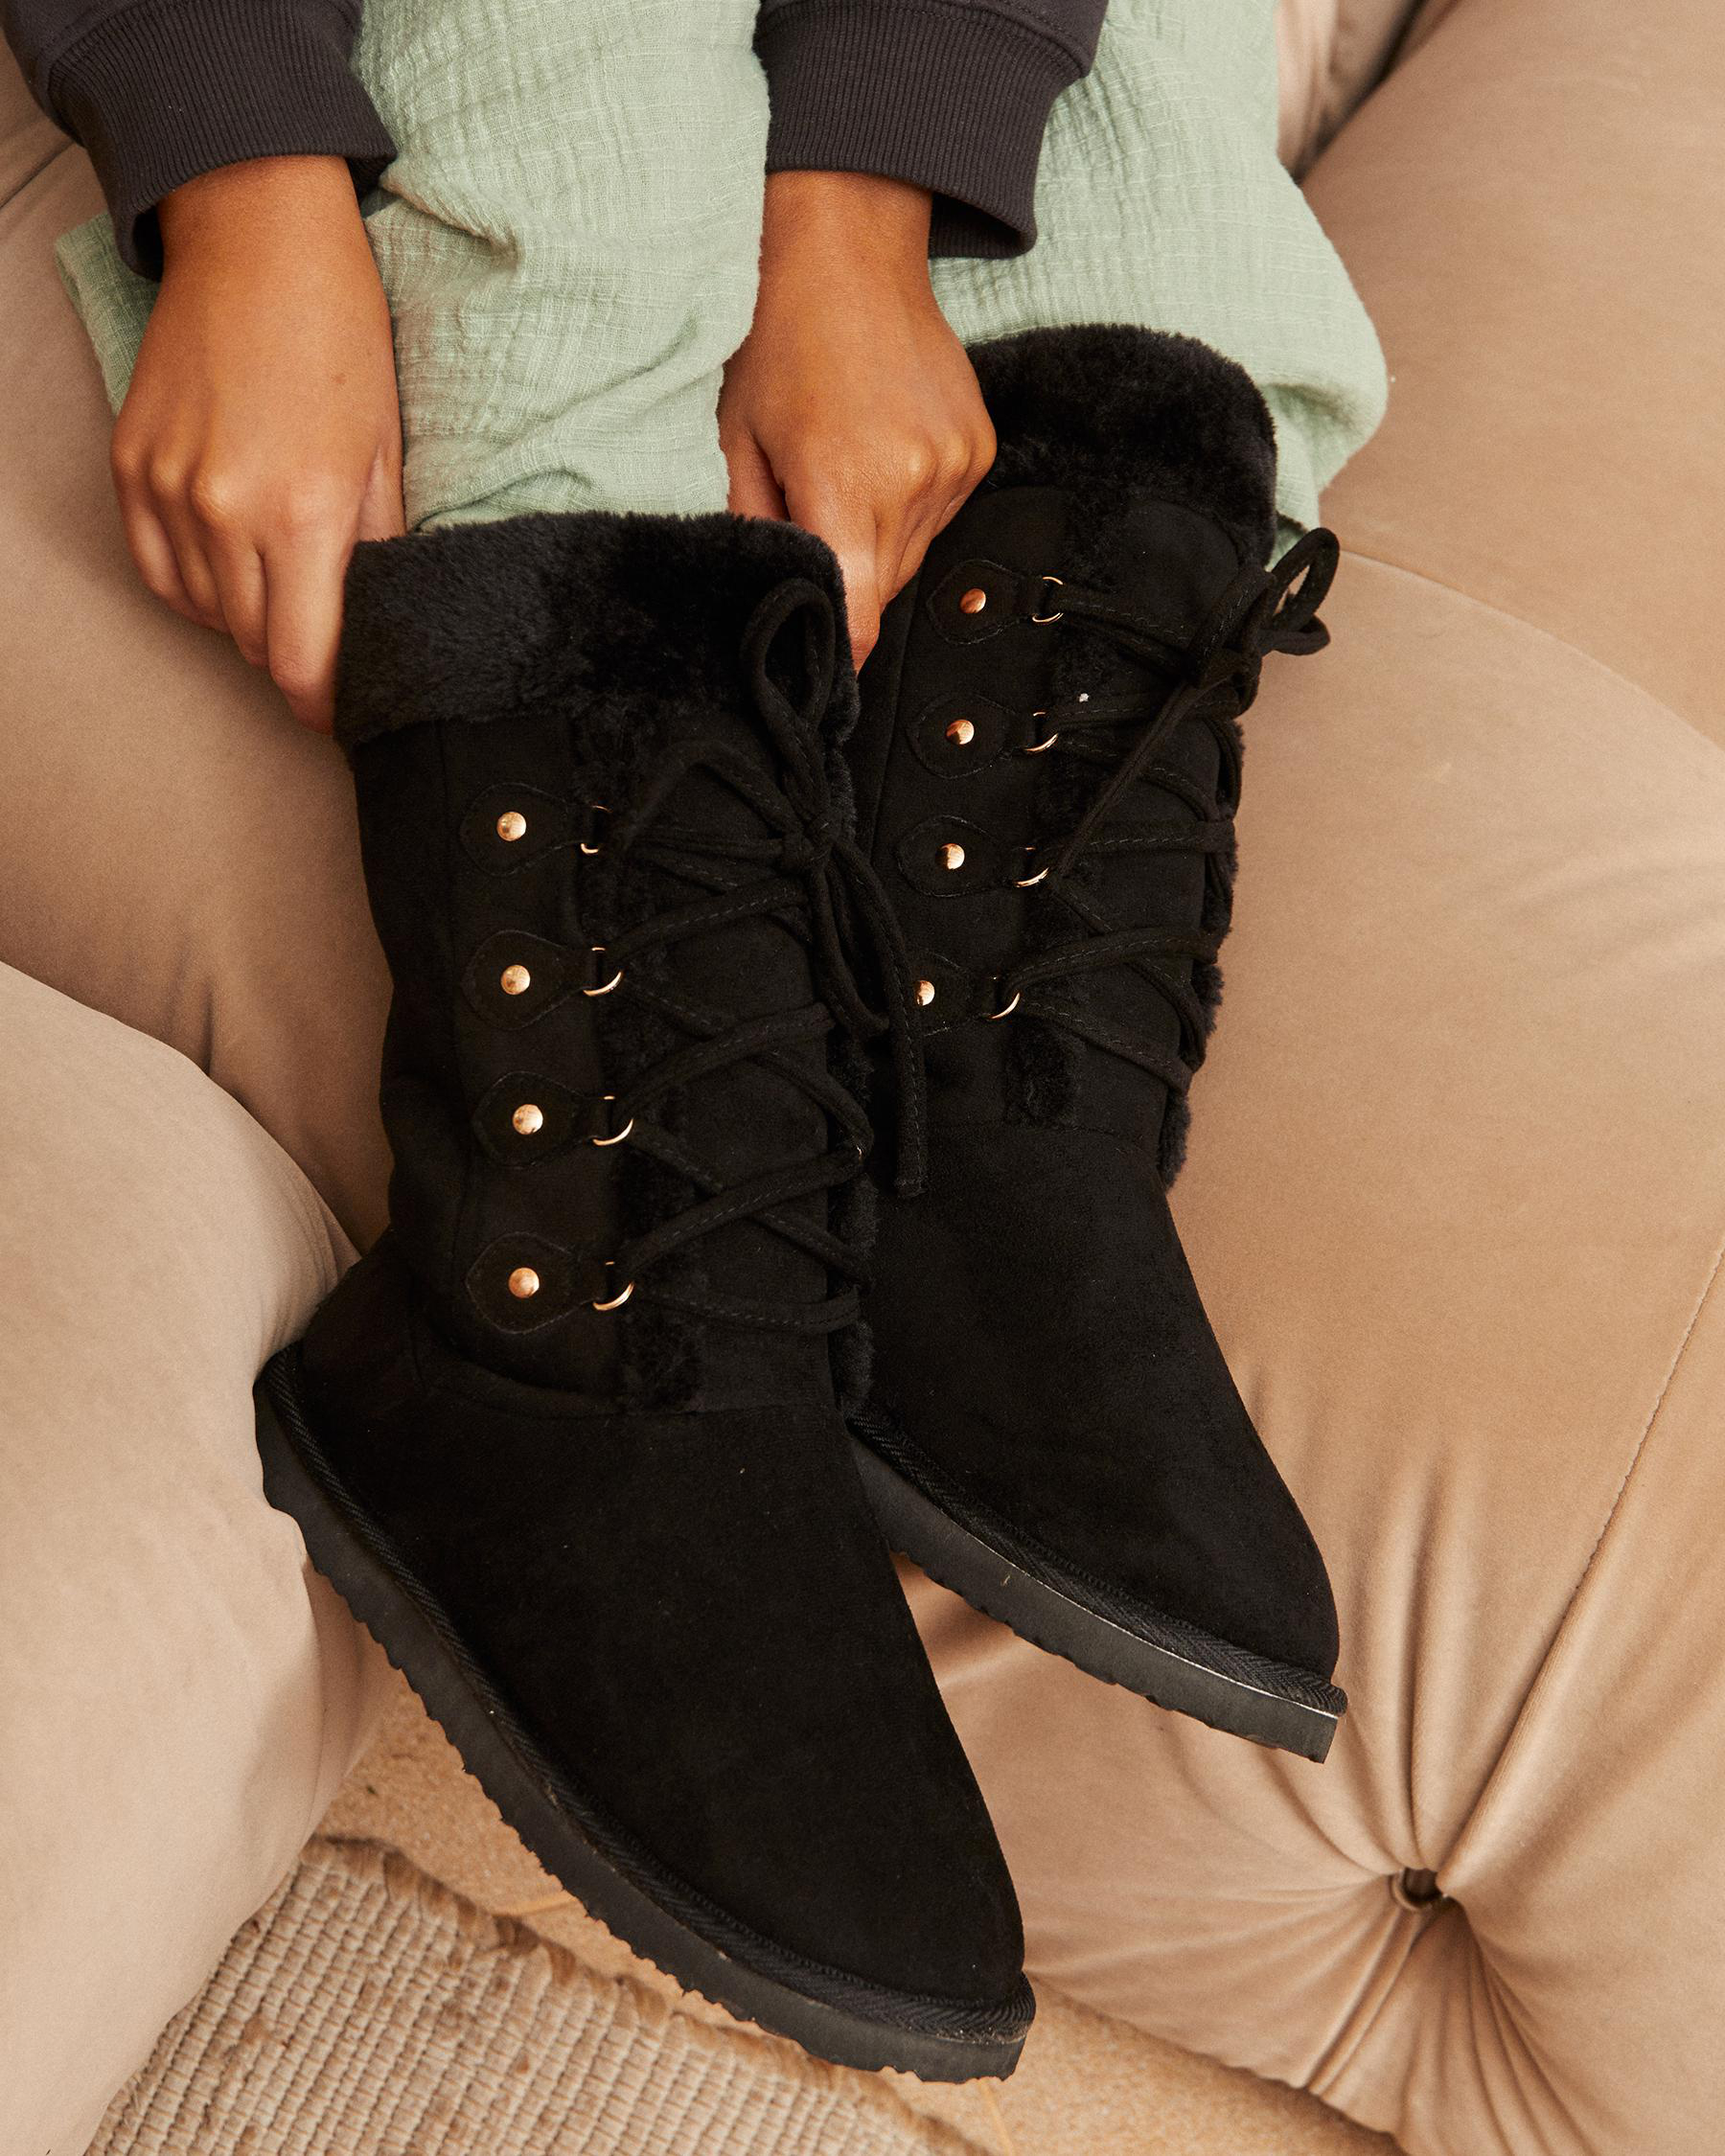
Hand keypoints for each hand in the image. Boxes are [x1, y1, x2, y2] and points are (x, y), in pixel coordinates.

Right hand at [110, 156, 403, 730]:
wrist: (257, 241)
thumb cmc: (340, 340)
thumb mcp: (387, 452)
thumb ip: (378, 551)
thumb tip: (378, 628)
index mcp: (304, 514)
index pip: (302, 661)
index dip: (326, 702)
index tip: (345, 711)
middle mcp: (226, 511)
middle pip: (255, 644)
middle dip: (295, 654)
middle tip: (326, 639)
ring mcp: (168, 488)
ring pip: (208, 613)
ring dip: (247, 618)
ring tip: (283, 585)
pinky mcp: (131, 465)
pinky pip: (159, 571)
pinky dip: (196, 587)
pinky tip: (230, 566)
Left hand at [719, 171, 994, 668]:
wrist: (848, 246)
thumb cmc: (778, 336)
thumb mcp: (736, 438)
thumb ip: (753, 527)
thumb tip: (770, 593)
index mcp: (844, 486)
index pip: (858, 616)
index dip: (840, 655)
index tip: (822, 674)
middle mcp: (912, 484)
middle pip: (882, 589)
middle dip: (847, 580)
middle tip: (811, 530)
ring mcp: (954, 467)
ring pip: (912, 555)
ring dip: (876, 542)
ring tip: (844, 473)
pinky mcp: (977, 449)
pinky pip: (940, 515)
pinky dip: (907, 506)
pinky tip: (879, 454)